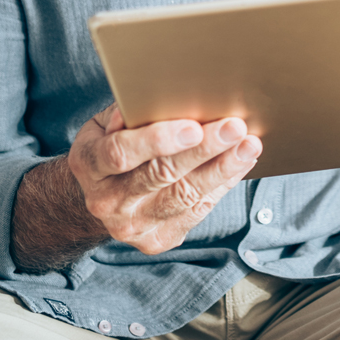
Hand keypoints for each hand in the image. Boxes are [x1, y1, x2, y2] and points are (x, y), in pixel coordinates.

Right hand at [68, 104, 261, 254]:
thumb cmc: (112, 146)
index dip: (158, 140)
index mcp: (89, 164)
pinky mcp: (157, 239)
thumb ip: (127, 112)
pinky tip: (241, 163)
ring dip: (222, 169)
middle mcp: (107, 200)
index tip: (193, 127)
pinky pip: (198, 210)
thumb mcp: (105, 123)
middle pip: (160, 174)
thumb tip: (160, 100)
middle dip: (203, 150)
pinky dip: (223, 185)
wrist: (102, 197)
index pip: (121, 153)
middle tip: (234, 128)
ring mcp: (132, 225)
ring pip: (184, 196)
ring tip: (249, 145)